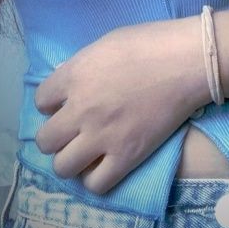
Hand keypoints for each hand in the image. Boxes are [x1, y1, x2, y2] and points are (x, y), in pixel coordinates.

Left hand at [34, 17, 209, 194]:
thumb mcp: (104, 44)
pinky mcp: (126, 156)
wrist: (188, 61)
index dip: (52, 103)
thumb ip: (80, 67)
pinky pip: (96, 184)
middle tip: (73, 130)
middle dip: (55, 136)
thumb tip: (67, 85)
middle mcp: (80, 110)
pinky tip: (104, 164)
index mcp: (74, 76)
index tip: (66, 102)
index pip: (40, 100)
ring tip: (85, 152)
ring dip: (70, 160)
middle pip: (45, 140)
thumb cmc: (149, 43)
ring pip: (62, 167)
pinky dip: (96, 178)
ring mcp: (102, 136)